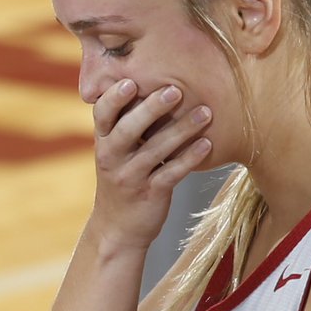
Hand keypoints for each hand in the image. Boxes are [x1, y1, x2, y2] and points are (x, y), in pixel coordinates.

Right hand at [89, 79, 212, 249]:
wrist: (118, 228)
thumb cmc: (123, 178)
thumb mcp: (116, 151)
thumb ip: (127, 123)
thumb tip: (154, 81)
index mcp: (104, 141)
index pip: (102, 114)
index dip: (114, 98)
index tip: (130, 81)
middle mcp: (112, 157)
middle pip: (129, 128)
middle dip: (152, 108)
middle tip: (175, 89)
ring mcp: (130, 177)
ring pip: (155, 150)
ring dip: (182, 129)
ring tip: (206, 112)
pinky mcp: (150, 194)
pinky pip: (171, 173)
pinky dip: (190, 158)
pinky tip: (207, 144)